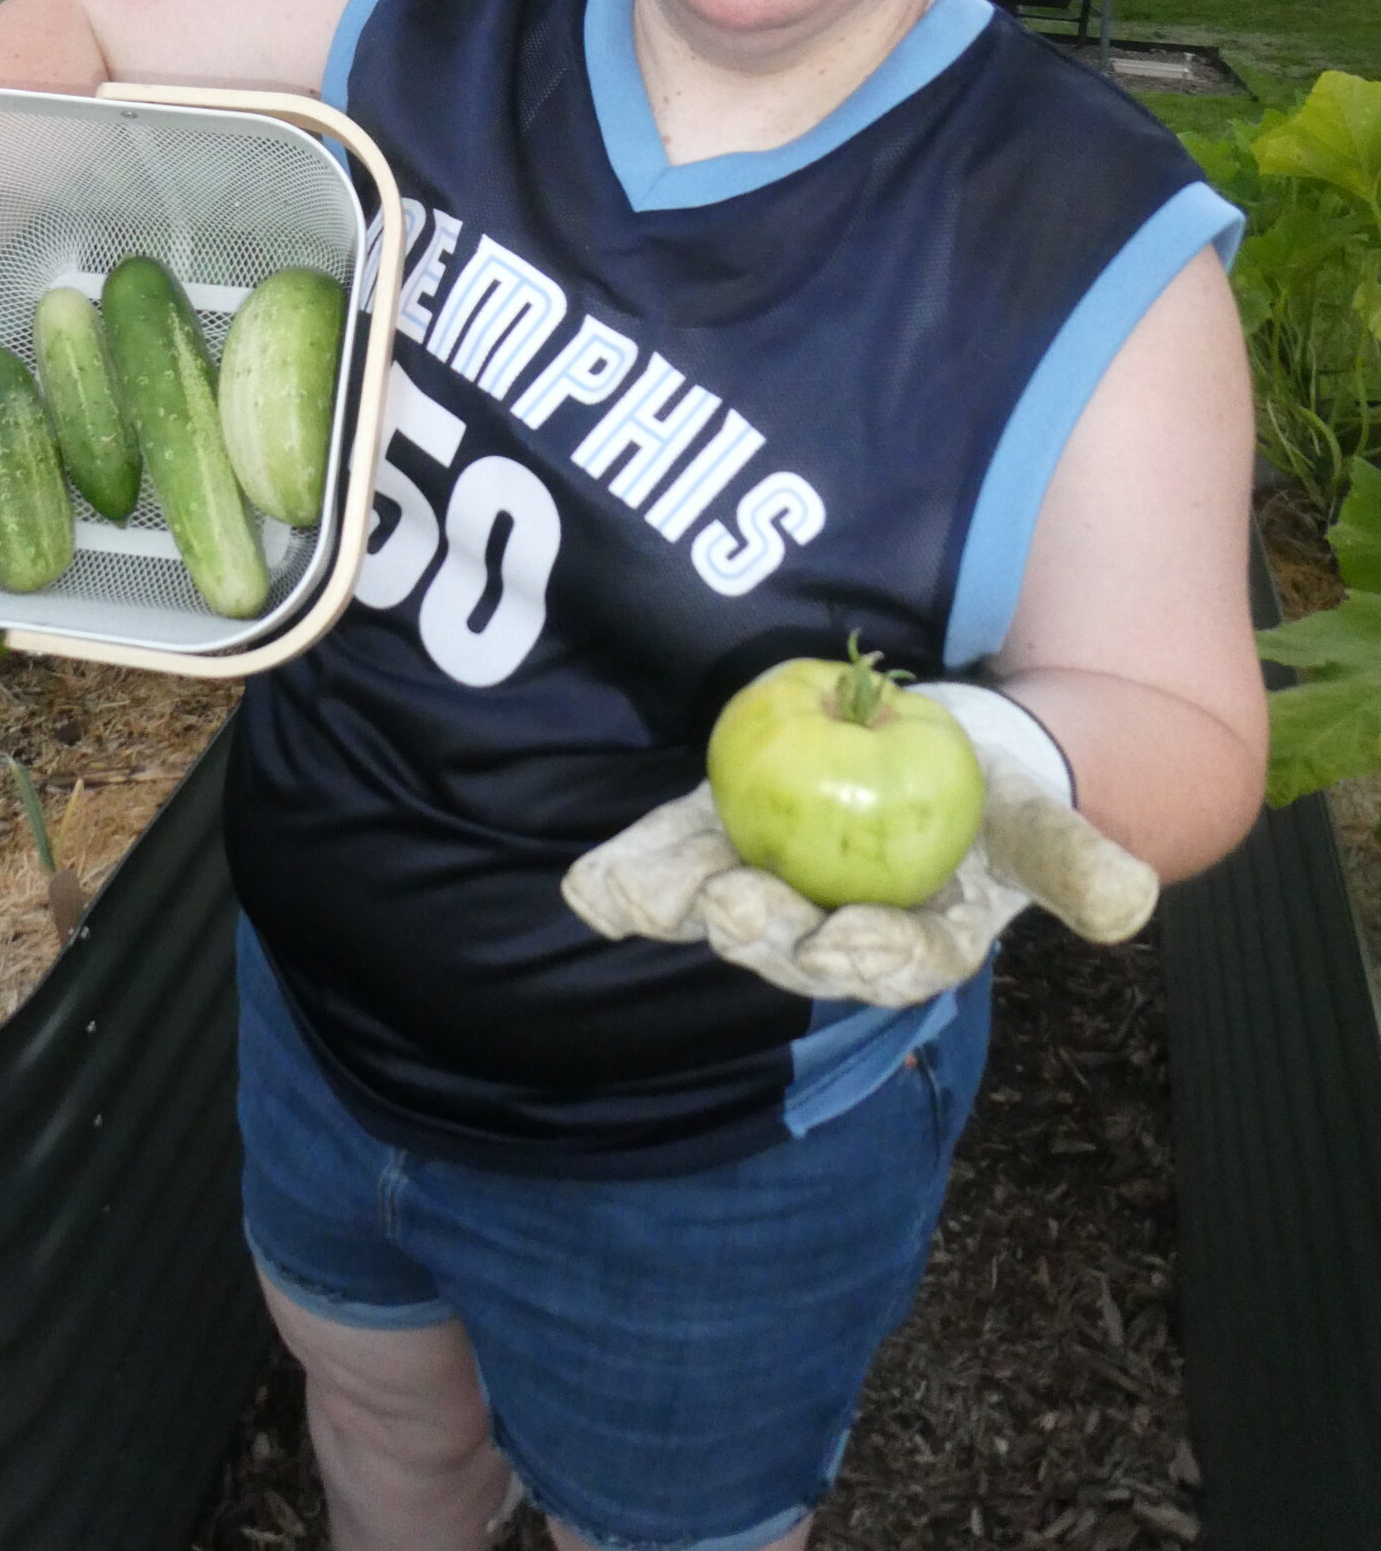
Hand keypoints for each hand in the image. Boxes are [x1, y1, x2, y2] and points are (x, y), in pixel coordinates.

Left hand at [561, 685, 1159, 1008]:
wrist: (954, 760)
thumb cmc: (1003, 801)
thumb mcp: (1044, 822)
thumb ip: (1077, 862)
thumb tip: (1129, 903)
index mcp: (917, 943)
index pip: (896, 960)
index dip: (872, 954)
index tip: (847, 941)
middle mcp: (836, 933)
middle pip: (792, 943)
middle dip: (759, 932)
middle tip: (730, 908)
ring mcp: (775, 893)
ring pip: (722, 906)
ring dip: (675, 904)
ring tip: (626, 899)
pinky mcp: (725, 846)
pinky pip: (676, 861)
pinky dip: (634, 874)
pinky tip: (592, 888)